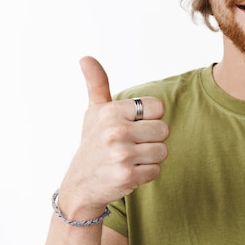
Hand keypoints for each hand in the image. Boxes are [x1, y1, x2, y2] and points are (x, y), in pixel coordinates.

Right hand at [58, 56, 168, 217]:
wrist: (80, 186)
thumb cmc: (93, 145)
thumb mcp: (94, 113)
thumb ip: (97, 84)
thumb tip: (86, 58)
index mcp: (111, 111)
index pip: (158, 107)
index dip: (150, 118)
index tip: (133, 126)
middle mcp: (115, 131)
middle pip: (164, 129)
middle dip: (152, 140)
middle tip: (131, 146)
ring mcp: (121, 154)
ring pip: (163, 151)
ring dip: (150, 158)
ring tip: (129, 159)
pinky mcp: (127, 175)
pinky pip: (156, 170)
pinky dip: (146, 174)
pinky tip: (128, 172)